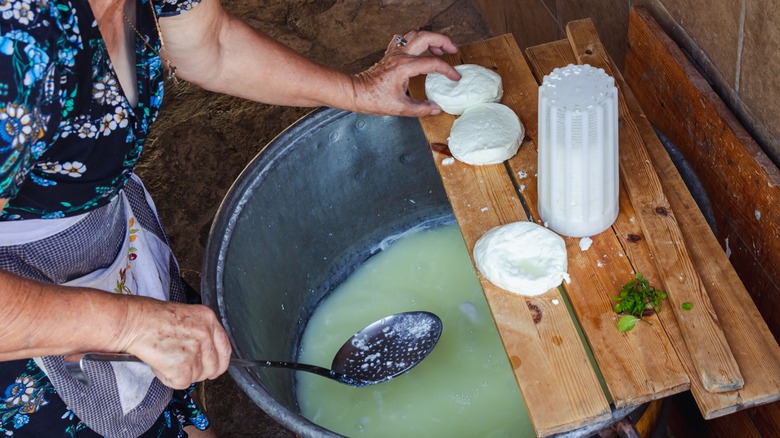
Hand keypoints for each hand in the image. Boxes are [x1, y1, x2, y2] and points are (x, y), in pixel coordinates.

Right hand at [115, 296, 231, 388]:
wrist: (133, 322)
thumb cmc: (151, 318)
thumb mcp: (186, 317)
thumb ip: (200, 333)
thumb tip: (205, 354)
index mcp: (208, 319)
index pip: (225, 348)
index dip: (219, 363)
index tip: (214, 369)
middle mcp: (206, 334)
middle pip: (213, 366)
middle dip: (198, 371)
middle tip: (181, 366)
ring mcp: (195, 351)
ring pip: (196, 376)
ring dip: (181, 373)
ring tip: (165, 358)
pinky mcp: (183, 366)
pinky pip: (181, 383)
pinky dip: (169, 378)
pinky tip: (160, 365)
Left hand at [351, 30, 459, 116]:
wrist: (355, 93)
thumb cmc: (373, 99)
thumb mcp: (400, 108)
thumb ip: (421, 108)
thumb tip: (436, 108)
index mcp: (405, 67)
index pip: (433, 63)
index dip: (448, 70)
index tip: (455, 77)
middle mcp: (401, 55)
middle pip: (426, 37)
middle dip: (443, 41)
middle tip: (453, 50)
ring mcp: (394, 53)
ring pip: (415, 34)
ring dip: (430, 38)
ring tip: (439, 48)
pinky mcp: (389, 55)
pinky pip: (403, 39)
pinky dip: (414, 39)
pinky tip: (418, 48)